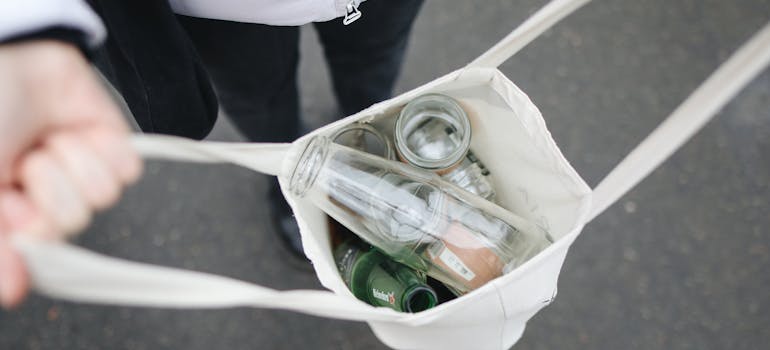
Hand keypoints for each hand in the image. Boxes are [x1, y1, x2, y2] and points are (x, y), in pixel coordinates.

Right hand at [0, 41, 141, 307]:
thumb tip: (14, 291)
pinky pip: (124, 171)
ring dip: (65, 164)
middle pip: (69, 226)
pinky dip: (98, 149)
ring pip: (98, 199)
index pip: (37, 253)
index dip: (27, 236)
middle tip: (22, 164)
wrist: (9, 53)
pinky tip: (72, 131)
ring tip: (42, 142)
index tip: (11, 211)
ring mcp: (79, 171)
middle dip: (44, 192)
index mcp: (9, 211)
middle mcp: (44, 195)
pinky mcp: (112, 148)